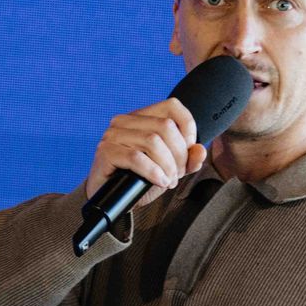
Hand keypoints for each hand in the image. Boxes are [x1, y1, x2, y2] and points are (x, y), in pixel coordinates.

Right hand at [84, 96, 208, 210]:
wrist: (112, 199)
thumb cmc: (138, 179)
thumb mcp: (170, 169)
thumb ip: (188, 159)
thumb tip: (200, 150)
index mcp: (142, 117)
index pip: (172, 106)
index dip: (188, 128)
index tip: (189, 151)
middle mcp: (126, 120)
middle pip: (166, 126)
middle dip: (179, 155)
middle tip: (177, 175)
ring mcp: (113, 134)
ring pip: (153, 141)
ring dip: (167, 166)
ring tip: (168, 181)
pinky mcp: (105, 151)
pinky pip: (136, 157)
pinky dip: (153, 171)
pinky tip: (159, 181)